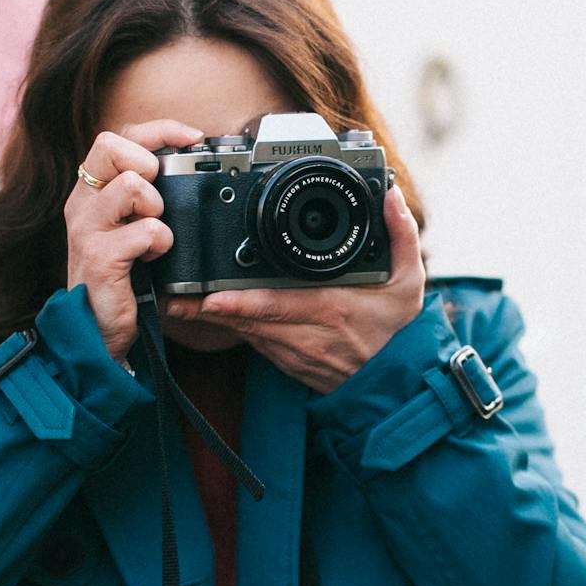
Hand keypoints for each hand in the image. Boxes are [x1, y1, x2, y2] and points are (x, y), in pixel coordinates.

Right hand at [65, 119, 205, 363]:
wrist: (97, 329)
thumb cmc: (122, 276)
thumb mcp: (130, 226)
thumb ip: (147, 196)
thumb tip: (187, 166)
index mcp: (91, 190)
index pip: (118, 136)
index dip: (159, 130)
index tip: (193, 138)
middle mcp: (82, 203)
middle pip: (111, 146)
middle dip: (147, 164)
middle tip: (158, 197)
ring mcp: (87, 229)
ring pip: (131, 185)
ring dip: (157, 208)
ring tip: (156, 234)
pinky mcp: (99, 258)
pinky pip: (144, 230)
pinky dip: (160, 242)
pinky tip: (154, 257)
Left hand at [166, 185, 426, 392]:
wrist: (394, 388)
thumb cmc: (398, 335)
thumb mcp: (409, 285)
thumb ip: (401, 237)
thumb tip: (388, 197)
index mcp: (334, 312)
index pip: (281, 305)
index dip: (244, 303)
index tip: (213, 296)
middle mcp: (308, 336)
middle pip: (250, 320)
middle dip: (211, 308)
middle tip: (176, 296)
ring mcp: (294, 353)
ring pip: (246, 333)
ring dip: (214, 319)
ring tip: (180, 302)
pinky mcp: (286, 362)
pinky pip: (253, 342)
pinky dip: (232, 327)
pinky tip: (208, 313)